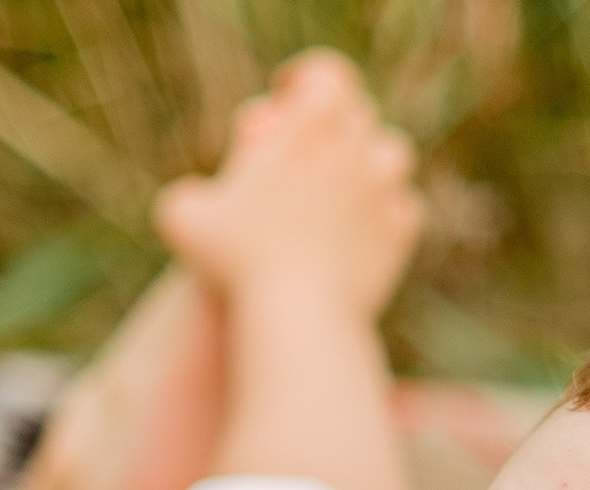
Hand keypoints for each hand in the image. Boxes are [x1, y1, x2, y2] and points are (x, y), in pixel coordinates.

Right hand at [154, 51, 423, 321]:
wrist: (300, 316)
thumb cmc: (236, 264)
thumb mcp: (185, 221)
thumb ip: (187, 196)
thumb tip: (195, 198)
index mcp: (312, 126)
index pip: (326, 73)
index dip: (308, 76)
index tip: (287, 91)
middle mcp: (357, 148)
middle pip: (359, 113)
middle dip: (337, 120)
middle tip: (315, 139)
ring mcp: (386, 189)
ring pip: (392, 152)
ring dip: (371, 160)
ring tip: (349, 178)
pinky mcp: (402, 230)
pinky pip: (404, 205)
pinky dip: (388, 209)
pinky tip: (366, 223)